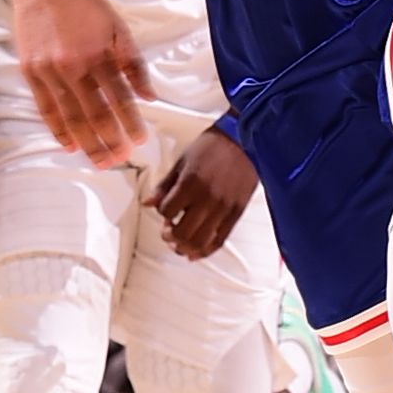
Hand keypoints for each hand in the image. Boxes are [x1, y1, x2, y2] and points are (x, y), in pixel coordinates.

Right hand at [14, 0, 150, 164]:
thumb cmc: (85, 3)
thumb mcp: (118, 27)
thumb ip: (133, 63)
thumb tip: (149, 96)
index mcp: (99, 53)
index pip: (119, 98)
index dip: (129, 122)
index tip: (139, 141)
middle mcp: (73, 65)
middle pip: (94, 113)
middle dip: (108, 141)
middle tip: (119, 160)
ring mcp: (49, 71)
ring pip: (70, 116)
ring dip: (87, 142)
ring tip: (99, 160)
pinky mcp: (30, 72)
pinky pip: (46, 108)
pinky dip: (58, 129)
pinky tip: (70, 144)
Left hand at [152, 122, 257, 257]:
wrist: (244, 141)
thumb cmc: (213, 146)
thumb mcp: (183, 160)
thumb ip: (165, 185)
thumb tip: (147, 202)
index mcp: (191, 183)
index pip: (167, 211)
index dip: (162, 212)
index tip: (165, 208)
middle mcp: (207, 199)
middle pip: (182, 233)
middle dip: (169, 236)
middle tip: (167, 230)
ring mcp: (223, 209)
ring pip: (199, 242)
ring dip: (184, 247)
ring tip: (179, 242)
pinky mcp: (236, 214)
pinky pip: (219, 241)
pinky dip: (205, 251)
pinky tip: (195, 252)